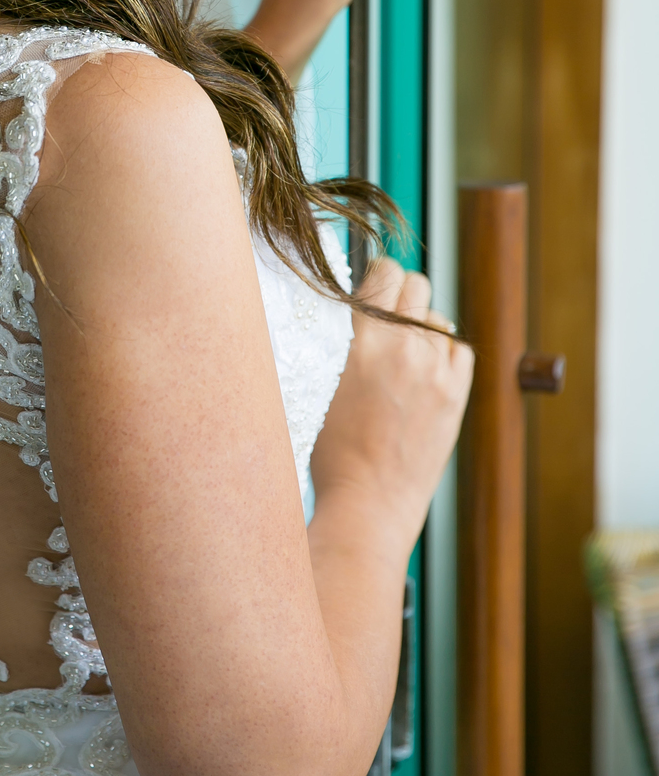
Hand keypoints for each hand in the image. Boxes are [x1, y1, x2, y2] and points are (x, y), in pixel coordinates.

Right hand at [310, 258, 472, 551]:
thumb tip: (348, 304)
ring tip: (402, 359)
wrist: (368, 503)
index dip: (377, 278)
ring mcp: (434, 371)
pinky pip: (458, 348)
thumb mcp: (316, 382)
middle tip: (386, 322)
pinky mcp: (456, 394)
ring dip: (421, 328)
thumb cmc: (330, 450)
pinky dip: (444, 353)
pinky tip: (424, 374)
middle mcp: (401, 348)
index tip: (372, 292)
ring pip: (437, 317)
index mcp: (359, 342)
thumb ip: (335, 338)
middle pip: (416, 284)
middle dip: (400, 296)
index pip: (384, 272)